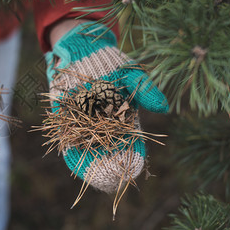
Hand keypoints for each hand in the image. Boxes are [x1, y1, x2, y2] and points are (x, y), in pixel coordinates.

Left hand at [45, 21, 167, 192]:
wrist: (80, 48)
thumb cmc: (109, 60)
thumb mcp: (130, 73)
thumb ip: (145, 90)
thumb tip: (164, 108)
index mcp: (122, 114)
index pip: (131, 139)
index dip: (134, 154)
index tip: (135, 167)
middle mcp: (104, 121)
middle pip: (110, 148)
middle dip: (111, 164)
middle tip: (113, 181)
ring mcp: (84, 121)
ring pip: (89, 147)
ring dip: (91, 162)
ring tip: (95, 178)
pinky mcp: (66, 117)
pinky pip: (68, 137)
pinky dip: (70, 148)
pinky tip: (73, 160)